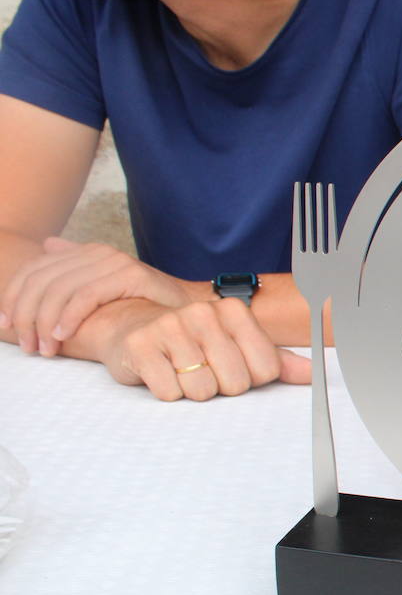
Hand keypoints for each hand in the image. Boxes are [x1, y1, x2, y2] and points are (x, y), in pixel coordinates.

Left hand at [0, 237, 203, 356]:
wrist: (189, 308)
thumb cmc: (145, 305)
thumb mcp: (104, 287)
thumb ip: (76, 269)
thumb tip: (48, 246)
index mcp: (84, 252)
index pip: (33, 270)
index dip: (12, 297)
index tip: (4, 325)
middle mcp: (96, 252)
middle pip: (41, 281)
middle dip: (26, 315)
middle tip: (28, 346)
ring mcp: (113, 261)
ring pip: (59, 289)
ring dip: (44, 322)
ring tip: (45, 348)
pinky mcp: (129, 275)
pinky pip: (87, 295)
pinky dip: (69, 317)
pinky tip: (62, 335)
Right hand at [100, 298, 310, 400]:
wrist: (134, 325)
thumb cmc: (196, 341)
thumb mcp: (238, 345)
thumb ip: (277, 360)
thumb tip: (313, 375)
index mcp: (235, 311)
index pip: (266, 369)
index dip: (251, 378)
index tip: (232, 366)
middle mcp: (203, 313)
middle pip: (236, 383)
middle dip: (222, 386)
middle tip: (204, 370)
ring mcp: (169, 327)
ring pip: (203, 391)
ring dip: (192, 391)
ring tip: (181, 370)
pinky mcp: (140, 347)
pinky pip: (170, 393)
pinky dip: (167, 392)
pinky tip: (162, 372)